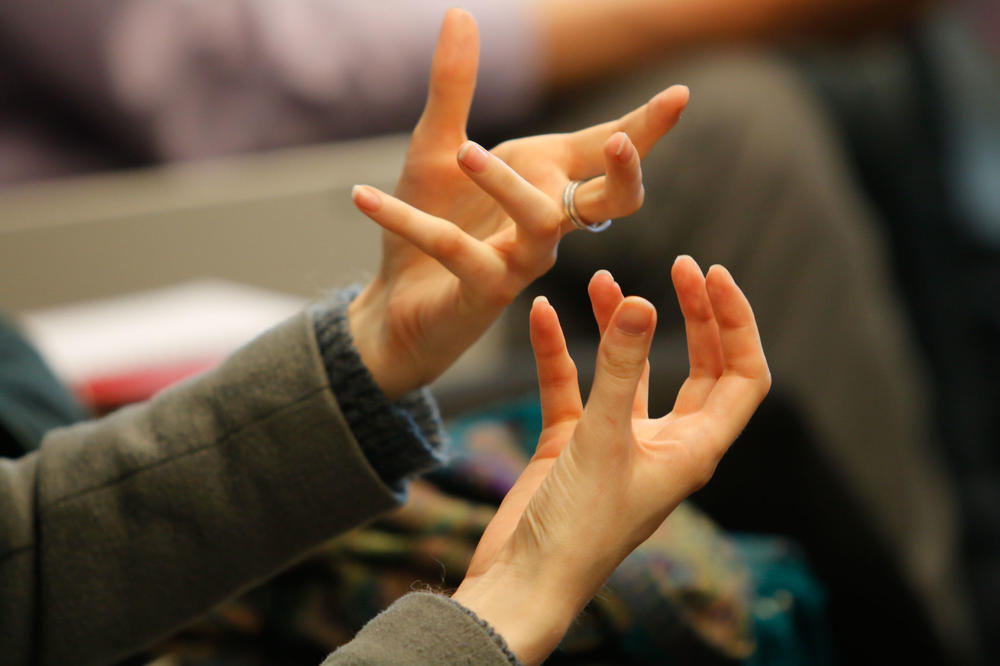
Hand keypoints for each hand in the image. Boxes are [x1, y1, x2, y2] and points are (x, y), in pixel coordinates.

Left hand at [347, 8, 689, 398]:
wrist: (396, 299)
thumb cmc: (432, 222)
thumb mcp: (436, 147)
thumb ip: (454, 87)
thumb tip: (460, 13)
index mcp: (546, 180)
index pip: (605, 148)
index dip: (646, 127)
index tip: (682, 95)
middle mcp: (546, 221)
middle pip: (611, 200)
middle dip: (628, 172)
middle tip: (625, 144)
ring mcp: (521, 259)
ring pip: (541, 221)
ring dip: (504, 183)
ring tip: (462, 150)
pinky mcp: (482, 290)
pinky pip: (454, 250)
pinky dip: (407, 218)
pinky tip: (363, 195)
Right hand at [452, 257, 770, 664]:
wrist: (522, 580)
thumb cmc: (578, 528)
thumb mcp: (602, 440)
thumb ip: (620, 368)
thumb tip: (642, 300)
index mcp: (694, 449)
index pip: (742, 376)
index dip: (736, 323)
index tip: (711, 274)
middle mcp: (663, 443)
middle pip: (697, 367)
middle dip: (692, 315)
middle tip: (678, 265)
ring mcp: (616, 443)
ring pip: (630, 371)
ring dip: (620, 326)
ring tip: (602, 279)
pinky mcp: (572, 445)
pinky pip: (570, 387)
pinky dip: (558, 353)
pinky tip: (543, 317)